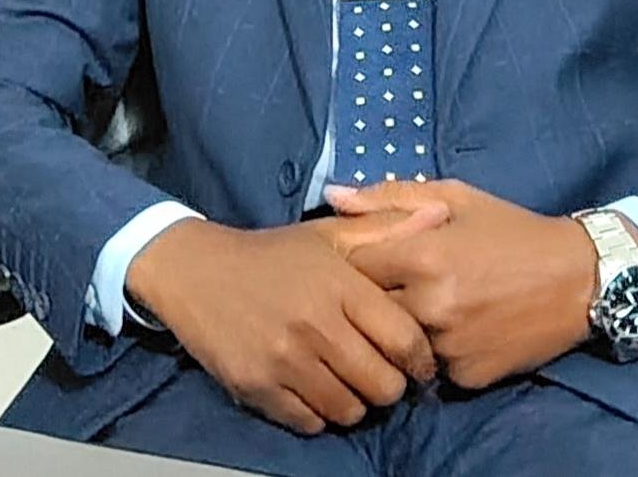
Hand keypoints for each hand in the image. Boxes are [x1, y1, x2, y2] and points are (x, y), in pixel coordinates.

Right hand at [124, 202, 447, 435]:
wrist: (198, 272)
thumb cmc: (275, 254)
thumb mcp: (331, 233)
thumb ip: (387, 228)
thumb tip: (438, 214)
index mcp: (340, 285)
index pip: (403, 339)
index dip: (421, 358)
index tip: (419, 360)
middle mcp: (314, 326)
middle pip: (381, 384)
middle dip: (392, 385)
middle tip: (384, 373)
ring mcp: (283, 361)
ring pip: (348, 410)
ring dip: (357, 402)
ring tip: (351, 383)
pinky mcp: (257, 388)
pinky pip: (309, 423)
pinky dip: (320, 414)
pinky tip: (317, 389)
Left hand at [326, 179, 598, 389]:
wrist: (578, 279)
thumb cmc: (512, 229)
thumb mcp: (457, 197)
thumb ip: (391, 196)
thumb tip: (334, 196)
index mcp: (424, 255)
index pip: (355, 268)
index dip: (358, 262)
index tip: (370, 259)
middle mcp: (431, 305)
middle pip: (371, 310)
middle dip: (377, 297)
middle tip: (399, 283)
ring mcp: (448, 346)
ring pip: (400, 341)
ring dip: (407, 325)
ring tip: (434, 304)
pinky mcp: (467, 376)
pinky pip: (432, 366)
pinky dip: (438, 349)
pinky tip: (460, 328)